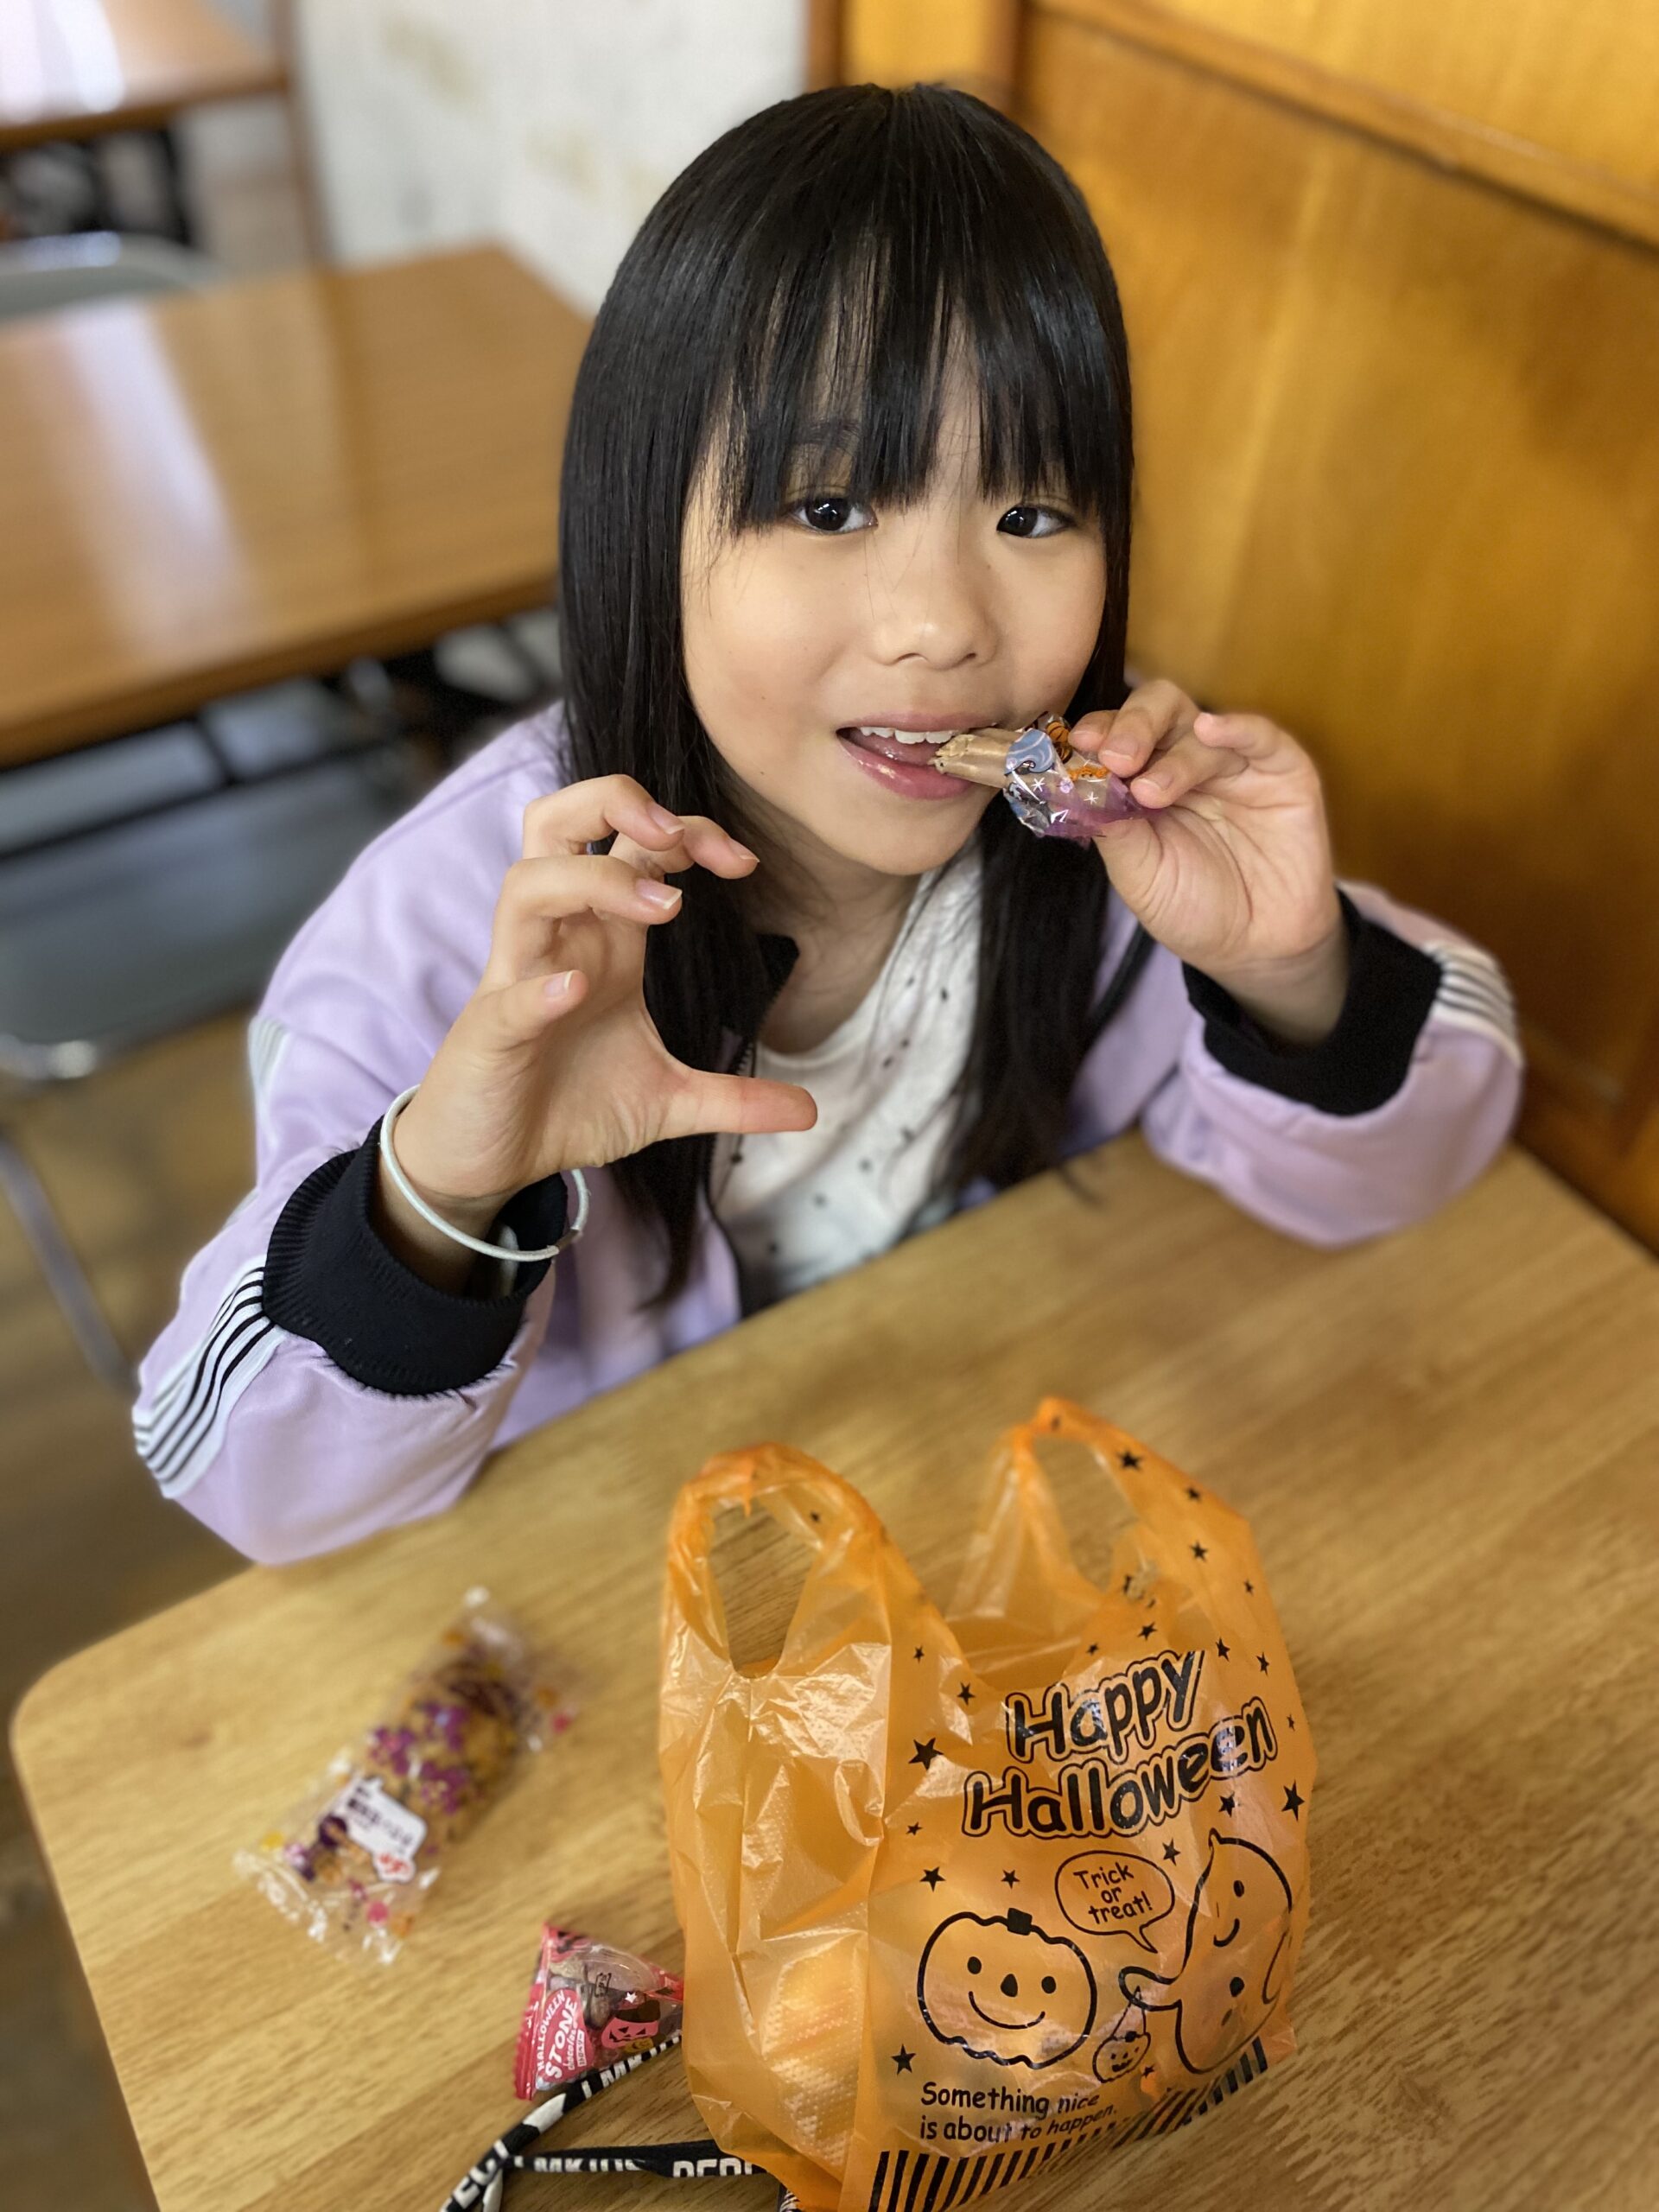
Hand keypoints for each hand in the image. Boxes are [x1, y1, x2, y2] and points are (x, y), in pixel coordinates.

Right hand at [377, 776, 815, 1286]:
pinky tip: (577, 991)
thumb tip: (811, 1110)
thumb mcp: (667, 1102)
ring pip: (528, 884)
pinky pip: (509, 992)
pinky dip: (541, 986)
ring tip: (665, 908)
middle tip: (676, 835)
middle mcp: (558, 941)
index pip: (635, 844)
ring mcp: (518, 979)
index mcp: (603, 940)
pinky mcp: (491, 1033)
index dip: (690, 830)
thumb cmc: (566, 1107)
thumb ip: (734, 1098)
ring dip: (594, 880)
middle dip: (616, 803)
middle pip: (558, 822)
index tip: (745, 861)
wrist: (492, 1162)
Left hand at [1069, 681, 1348, 1043]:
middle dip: (1132, 726)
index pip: (1117, 735)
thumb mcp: (1138, 872)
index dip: (1099, 732)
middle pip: (1158, 710)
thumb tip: (1073, 780)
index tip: (1078, 744)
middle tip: (1117, 758)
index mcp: (1143, 779)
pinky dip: (1236, 727)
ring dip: (1171, 755)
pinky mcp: (1282, 771)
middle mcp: (1186, 762)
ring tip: (1150, 794)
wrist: (1256, 947)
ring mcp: (1234, 764)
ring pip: (1199, 726)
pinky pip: (1261, 736)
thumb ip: (1110, 824)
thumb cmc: (1193, 909)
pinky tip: (1210, 729)